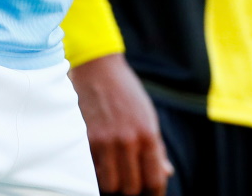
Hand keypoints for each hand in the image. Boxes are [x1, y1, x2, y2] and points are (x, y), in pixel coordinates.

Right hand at [69, 54, 172, 195]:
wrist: (98, 68)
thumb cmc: (126, 92)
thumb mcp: (148, 116)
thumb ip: (157, 147)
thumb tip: (166, 173)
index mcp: (147, 134)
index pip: (154, 180)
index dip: (154, 192)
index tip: (150, 193)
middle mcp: (127, 140)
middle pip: (131, 188)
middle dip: (132, 188)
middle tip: (131, 180)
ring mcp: (104, 141)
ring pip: (110, 185)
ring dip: (113, 183)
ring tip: (115, 173)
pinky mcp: (85, 139)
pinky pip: (92, 171)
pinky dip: (97, 171)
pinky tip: (101, 162)